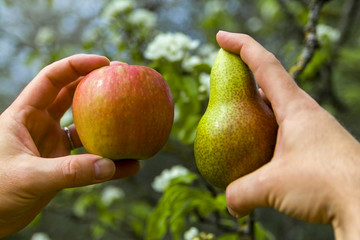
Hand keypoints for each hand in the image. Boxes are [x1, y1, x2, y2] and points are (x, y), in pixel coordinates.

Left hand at [0, 54, 139, 236]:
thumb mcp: (28, 176)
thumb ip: (69, 172)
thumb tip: (109, 165)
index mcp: (24, 116)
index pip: (51, 79)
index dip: (77, 66)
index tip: (105, 63)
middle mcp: (40, 126)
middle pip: (72, 96)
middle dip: (96, 87)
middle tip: (123, 82)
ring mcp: (52, 146)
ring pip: (85, 128)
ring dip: (106, 126)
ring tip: (131, 120)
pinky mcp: (61, 166)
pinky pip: (90, 160)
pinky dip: (108, 163)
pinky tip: (129, 166)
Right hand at [216, 31, 359, 238]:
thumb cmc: (327, 184)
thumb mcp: (273, 187)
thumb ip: (242, 192)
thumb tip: (230, 203)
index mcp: (295, 108)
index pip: (264, 65)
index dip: (241, 46)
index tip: (221, 37)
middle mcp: (307, 113)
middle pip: (272, 84)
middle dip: (248, 79)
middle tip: (227, 86)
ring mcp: (315, 129)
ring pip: (280, 109)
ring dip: (258, 110)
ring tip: (241, 123)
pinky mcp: (319, 146)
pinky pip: (287, 131)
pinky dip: (269, 133)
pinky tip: (263, 154)